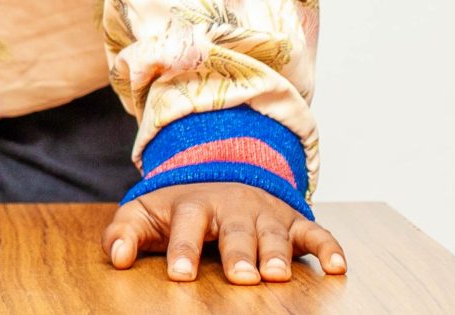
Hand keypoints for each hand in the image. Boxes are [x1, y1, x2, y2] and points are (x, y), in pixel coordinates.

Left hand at [105, 182, 345, 283]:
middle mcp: (232, 206)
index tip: (179, 275)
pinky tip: (338, 267)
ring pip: (274, 233)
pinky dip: (328, 247)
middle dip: (237, 254)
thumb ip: (124, 232)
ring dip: (276, 253)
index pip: (185, 226)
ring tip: (275, 275)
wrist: (218, 175)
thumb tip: (116, 258)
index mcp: (193, 205)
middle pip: (234, 231)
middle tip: (240, 278)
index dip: (181, 249)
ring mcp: (265, 213)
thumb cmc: (179, 209)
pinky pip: (315, 233)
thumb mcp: (146, 214)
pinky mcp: (293, 221)